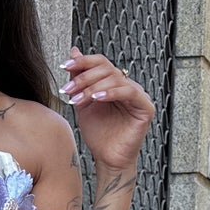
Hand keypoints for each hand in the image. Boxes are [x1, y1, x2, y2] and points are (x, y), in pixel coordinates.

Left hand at [60, 47, 154, 170]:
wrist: (106, 157)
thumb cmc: (98, 134)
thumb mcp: (82, 102)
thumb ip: (79, 78)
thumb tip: (74, 52)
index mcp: (114, 83)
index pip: (101, 62)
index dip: (83, 61)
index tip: (64, 66)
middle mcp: (127, 86)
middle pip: (107, 68)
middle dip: (84, 77)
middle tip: (69, 89)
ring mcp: (138, 95)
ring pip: (116, 78)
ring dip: (93, 87)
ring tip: (78, 99)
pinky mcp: (145, 107)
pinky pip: (129, 92)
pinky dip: (111, 92)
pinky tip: (97, 98)